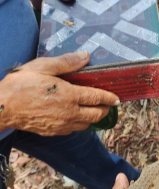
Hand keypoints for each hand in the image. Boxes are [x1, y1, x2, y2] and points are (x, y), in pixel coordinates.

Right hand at [0, 51, 118, 135]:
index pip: (97, 98)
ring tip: (92, 109)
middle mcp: (70, 113)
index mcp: (69, 96)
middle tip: (107, 104)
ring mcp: (63, 125)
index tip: (117, 99)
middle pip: (97, 115)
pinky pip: (74, 129)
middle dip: (105, 109)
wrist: (2, 107)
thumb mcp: (42, 67)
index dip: (110, 98)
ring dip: (93, 117)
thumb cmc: (20, 85)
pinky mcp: (55, 132)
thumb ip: (66, 62)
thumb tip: (86, 56)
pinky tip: (75, 115)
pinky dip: (80, 123)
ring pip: (87, 124)